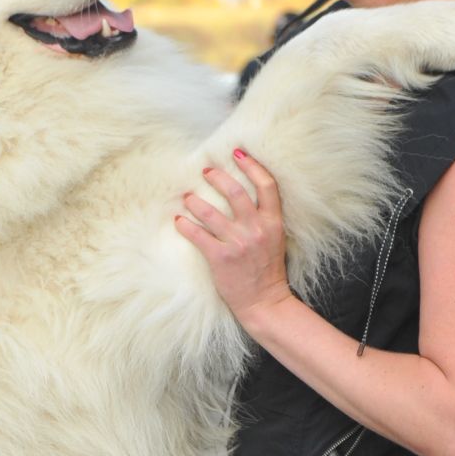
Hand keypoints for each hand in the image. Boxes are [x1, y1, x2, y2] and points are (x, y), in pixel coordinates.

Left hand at [174, 151, 292, 330]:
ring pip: (211, 212)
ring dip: (195, 201)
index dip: (252, 165)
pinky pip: (198, 235)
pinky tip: (179, 221)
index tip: (238, 153)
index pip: (266, 184)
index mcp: (273, 222)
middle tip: (206, 171)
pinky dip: (185, 226)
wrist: (265, 302)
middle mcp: (256, 229)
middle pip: (235, 192)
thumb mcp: (275, 240)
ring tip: (187, 197)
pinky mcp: (221, 258)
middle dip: (217, 177)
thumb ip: (264, 219)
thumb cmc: (268, 271)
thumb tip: (245, 199)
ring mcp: (238, 243)